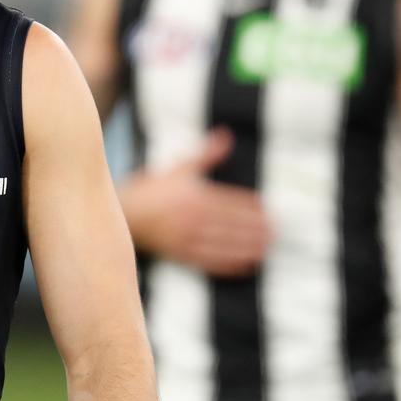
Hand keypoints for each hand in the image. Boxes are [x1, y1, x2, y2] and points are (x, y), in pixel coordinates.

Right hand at [121, 129, 270, 276]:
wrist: (123, 213)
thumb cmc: (151, 189)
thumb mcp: (179, 168)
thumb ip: (207, 154)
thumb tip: (226, 135)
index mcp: (195, 195)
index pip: (232, 202)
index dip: (253, 209)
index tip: (270, 211)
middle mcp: (193, 218)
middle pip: (233, 225)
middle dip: (257, 229)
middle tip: (278, 232)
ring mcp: (187, 238)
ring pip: (226, 245)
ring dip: (249, 247)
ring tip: (268, 248)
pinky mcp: (181, 255)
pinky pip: (211, 262)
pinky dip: (231, 265)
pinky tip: (247, 264)